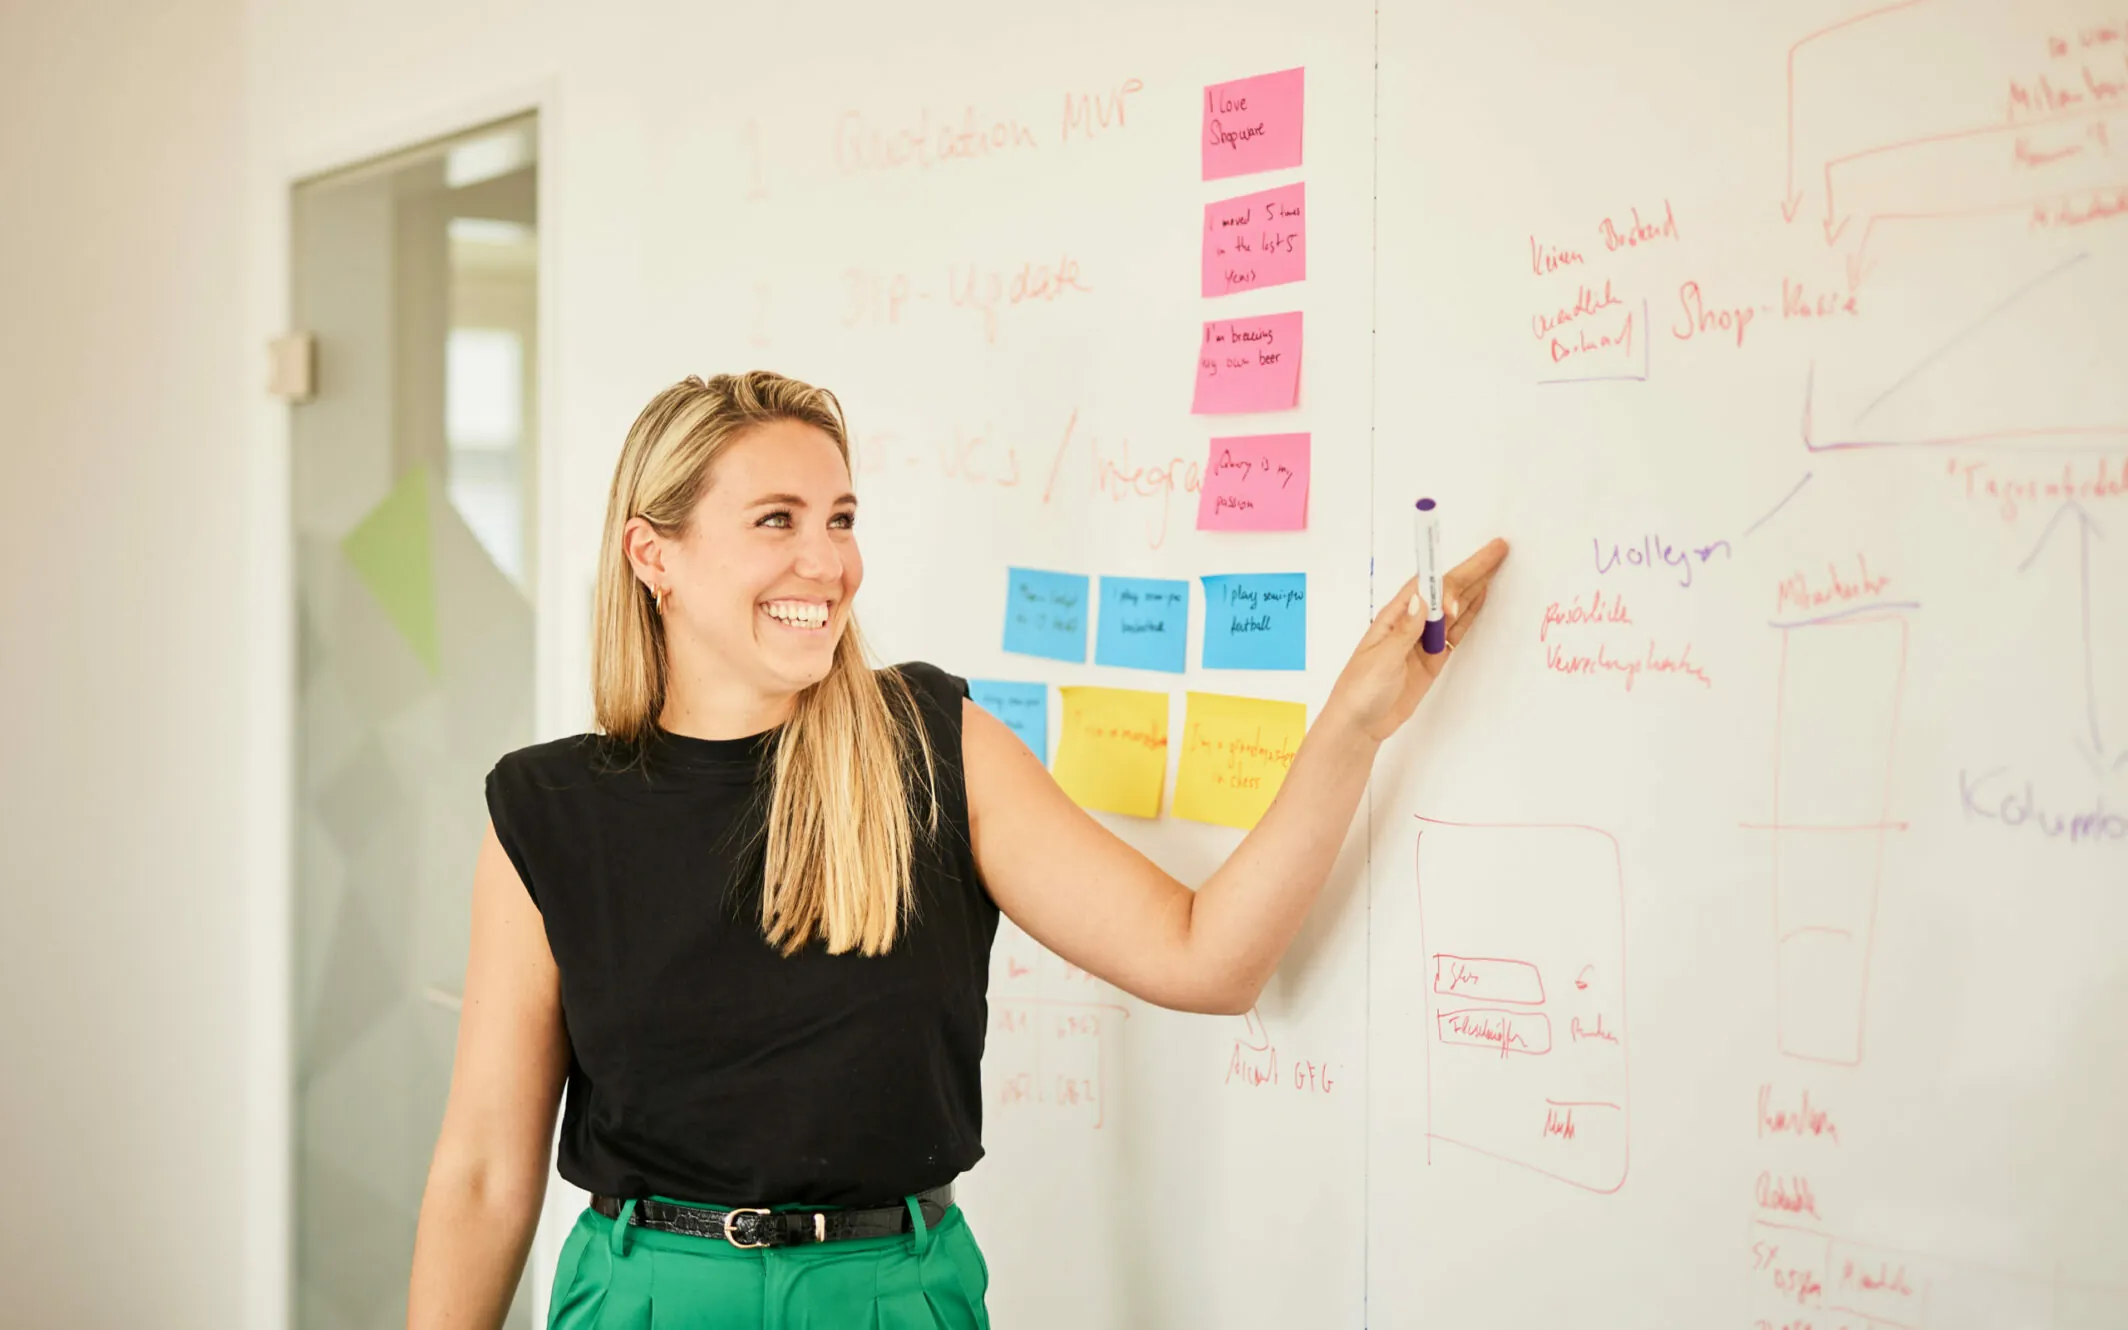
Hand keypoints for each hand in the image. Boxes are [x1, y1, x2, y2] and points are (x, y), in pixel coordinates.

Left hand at [1321, 538, 1509, 742]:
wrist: (1359, 724)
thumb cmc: (1360, 690)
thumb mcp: (1382, 660)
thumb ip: (1405, 632)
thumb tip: (1421, 600)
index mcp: (1394, 618)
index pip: (1426, 587)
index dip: (1449, 578)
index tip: (1469, 575)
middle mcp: (1410, 624)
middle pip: (1445, 591)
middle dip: (1472, 570)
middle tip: (1498, 549)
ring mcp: (1422, 641)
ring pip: (1454, 608)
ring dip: (1475, 587)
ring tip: (1496, 566)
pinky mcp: (1432, 660)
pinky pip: (1456, 632)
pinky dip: (1469, 615)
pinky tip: (1481, 598)